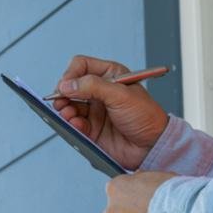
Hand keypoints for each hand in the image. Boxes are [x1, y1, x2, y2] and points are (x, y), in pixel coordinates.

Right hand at [52, 55, 169, 169]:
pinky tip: (76, 125)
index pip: (81, 66)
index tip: (66, 85)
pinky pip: (74, 123)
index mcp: (110, 75)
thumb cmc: (146, 116)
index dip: (71, 74)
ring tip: (66, 114)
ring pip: (69, 105)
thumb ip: (93, 86)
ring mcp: (95, 110)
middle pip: (71, 86)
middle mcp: (100, 91)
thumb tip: (67, 84)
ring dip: (64, 109)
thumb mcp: (121, 95)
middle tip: (60, 100)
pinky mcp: (92, 129)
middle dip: (63, 93)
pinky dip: (71, 124)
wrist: (153, 146)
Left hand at [104, 171, 176, 212]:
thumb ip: (140, 181)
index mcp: (115, 188)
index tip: (144, 196)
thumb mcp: (155, 175)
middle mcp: (112, 212)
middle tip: (153, 212)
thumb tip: (141, 185)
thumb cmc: (173, 195)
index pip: (118, 189)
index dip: (133, 192)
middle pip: (120, 212)